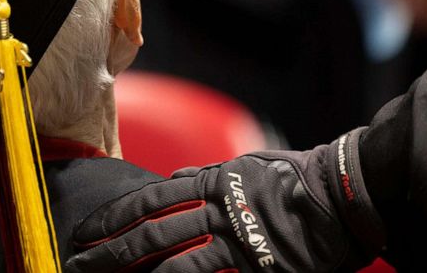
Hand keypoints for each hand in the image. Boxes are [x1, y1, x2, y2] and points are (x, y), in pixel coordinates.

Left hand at [66, 129, 383, 271]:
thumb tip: (173, 176)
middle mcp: (218, 211)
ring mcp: (239, 242)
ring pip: (179, 264)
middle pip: (153, 234)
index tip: (87, 231)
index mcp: (211, 182)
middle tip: (80, 264)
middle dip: (112, 251)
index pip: (150, 200)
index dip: (115, 217)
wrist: (345, 194)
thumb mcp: (245, 165)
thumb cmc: (295, 177)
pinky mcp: (261, 268)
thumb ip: (207, 173)